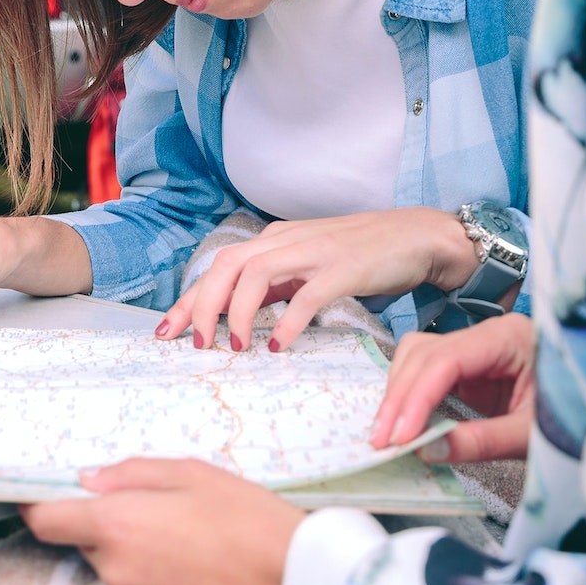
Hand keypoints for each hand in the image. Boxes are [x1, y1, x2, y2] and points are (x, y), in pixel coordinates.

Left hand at [21, 459, 301, 584]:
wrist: (296, 581)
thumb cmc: (247, 518)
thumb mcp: (192, 473)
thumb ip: (131, 473)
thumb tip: (89, 479)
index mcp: (118, 524)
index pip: (46, 521)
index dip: (38, 508)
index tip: (42, 500)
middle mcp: (118, 571)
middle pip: (93, 548)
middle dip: (115, 532)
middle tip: (162, 520)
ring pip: (121, 579)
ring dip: (141, 564)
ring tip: (192, 551)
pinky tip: (199, 580)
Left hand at [156, 208, 479, 352]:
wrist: (418, 236)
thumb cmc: (362, 256)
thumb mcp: (308, 267)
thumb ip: (276, 286)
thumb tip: (241, 316)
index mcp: (274, 240)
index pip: (219, 267)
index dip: (190, 300)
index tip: (167, 331)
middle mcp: (286, 240)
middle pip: (226, 267)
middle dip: (202, 307)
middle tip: (196, 345)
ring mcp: (314, 252)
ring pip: (256, 276)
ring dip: (237, 313)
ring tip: (233, 347)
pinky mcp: (343, 269)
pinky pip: (306, 296)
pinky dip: (287, 321)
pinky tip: (280, 344)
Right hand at [370, 313, 535, 463]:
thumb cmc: (576, 416)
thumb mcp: (533, 434)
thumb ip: (482, 441)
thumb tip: (427, 451)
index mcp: (508, 338)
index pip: (447, 358)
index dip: (416, 396)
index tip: (398, 434)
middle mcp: (487, 334)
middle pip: (424, 353)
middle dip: (399, 398)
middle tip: (382, 440)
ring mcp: (477, 348)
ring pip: (419, 357)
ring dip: (400, 394)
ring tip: (390, 434)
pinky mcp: (472, 367)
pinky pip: (430, 373)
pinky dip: (412, 396)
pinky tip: (406, 422)